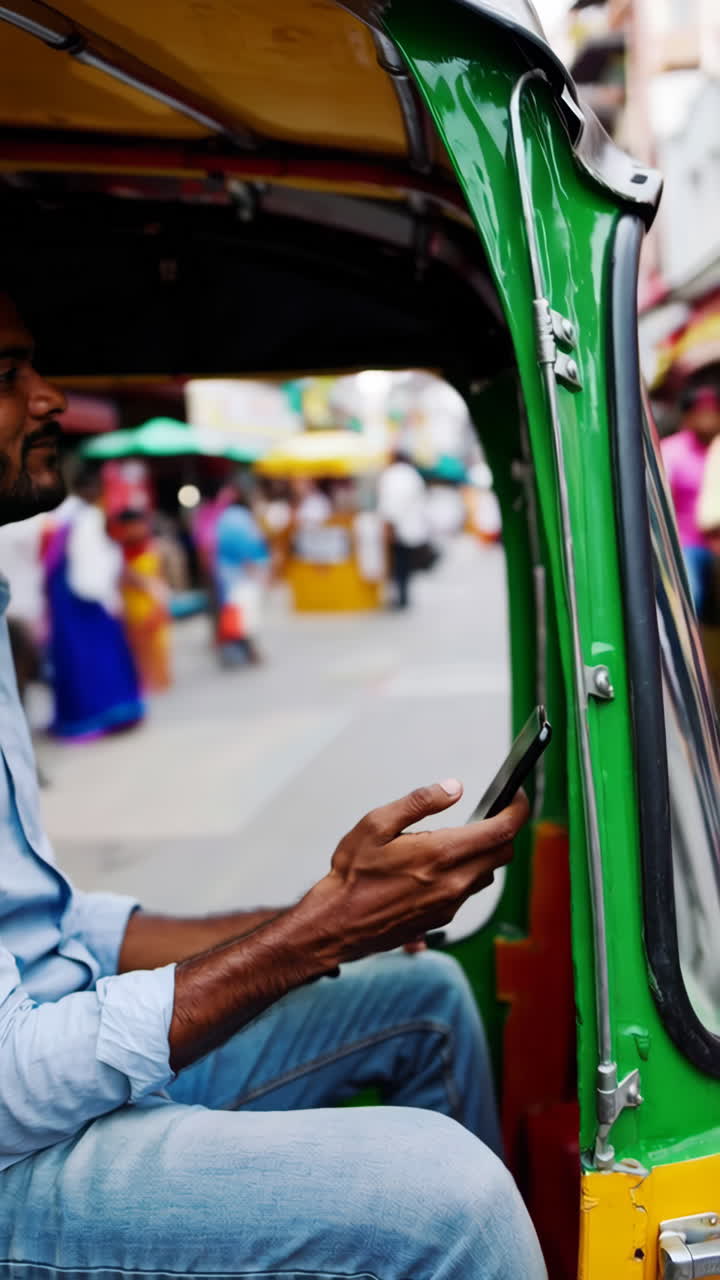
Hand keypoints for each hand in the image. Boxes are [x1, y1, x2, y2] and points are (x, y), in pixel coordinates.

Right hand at [301, 780, 527, 966]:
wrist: (336, 924)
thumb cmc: (352, 874)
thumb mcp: (376, 824)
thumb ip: (420, 802)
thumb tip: (453, 787)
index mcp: (441, 853)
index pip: (502, 830)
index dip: (518, 809)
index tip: (517, 796)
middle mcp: (454, 882)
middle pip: (503, 852)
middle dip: (503, 829)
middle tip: (489, 813)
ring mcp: (451, 903)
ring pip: (487, 873)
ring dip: (484, 853)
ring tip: (459, 839)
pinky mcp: (443, 918)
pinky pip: (468, 891)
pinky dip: (465, 873)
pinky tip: (439, 866)